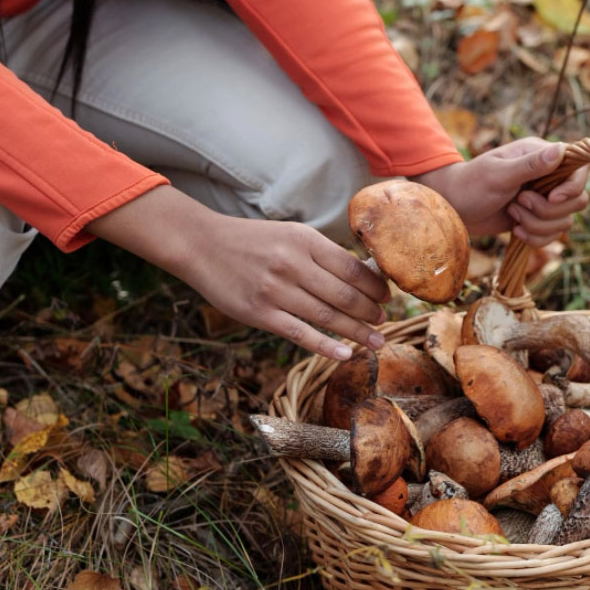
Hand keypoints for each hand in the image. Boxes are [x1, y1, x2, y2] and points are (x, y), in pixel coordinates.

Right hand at [86, 186, 389, 359]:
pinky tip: (346, 354)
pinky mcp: (260, 313)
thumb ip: (322, 254)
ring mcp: (276, 291)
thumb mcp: (290, 235)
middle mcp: (293, 264)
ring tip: (376, 341)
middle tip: (385, 321)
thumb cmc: (252, 241)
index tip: (387, 297)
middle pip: (345, 294)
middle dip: (371, 312)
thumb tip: (363, 274)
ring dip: (357, 332)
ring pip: (327, 316)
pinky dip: (326, 346)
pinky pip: (300, 334)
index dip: (376, 286)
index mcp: (305, 241)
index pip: (353, 268)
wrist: (202, 245)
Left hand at [411, 138, 589, 246]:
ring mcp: (544, 200)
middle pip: (577, 201)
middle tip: (518, 203)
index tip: (551, 198)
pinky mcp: (537, 219)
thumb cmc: (471, 185)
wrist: (453, 209)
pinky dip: (535, 238)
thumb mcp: (498, 174)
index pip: (579, 170)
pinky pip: (552, 236)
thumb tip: (561, 149)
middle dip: (547, 211)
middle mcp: (548, 177)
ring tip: (512, 214)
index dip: (571, 188)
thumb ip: (531, 165)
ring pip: (564, 222)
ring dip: (537, 225)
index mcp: (541, 156)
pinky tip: (515, 230)